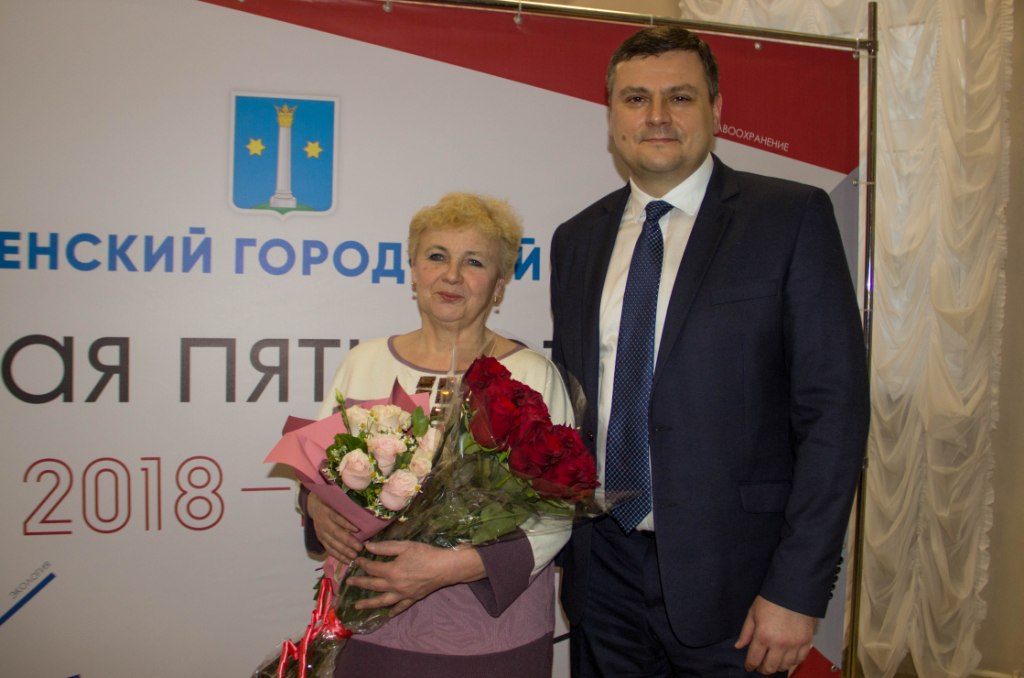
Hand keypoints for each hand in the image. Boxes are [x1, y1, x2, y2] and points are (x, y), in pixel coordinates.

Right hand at [306, 493, 362, 564]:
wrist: (314, 506)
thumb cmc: (332, 504)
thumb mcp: (337, 502)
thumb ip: (348, 508)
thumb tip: (366, 515)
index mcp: (329, 511)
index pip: (337, 517)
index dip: (346, 524)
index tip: (358, 529)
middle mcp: (324, 522)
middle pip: (336, 533)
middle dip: (348, 541)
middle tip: (359, 547)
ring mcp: (321, 532)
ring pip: (332, 543)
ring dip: (343, 551)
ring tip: (354, 556)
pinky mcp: (321, 540)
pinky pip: (329, 549)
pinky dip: (338, 556)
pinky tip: (347, 561)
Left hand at [346, 542, 484, 616]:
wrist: (445, 567)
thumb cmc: (425, 554)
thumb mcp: (405, 546)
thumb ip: (385, 547)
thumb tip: (368, 547)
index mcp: (391, 571)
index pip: (372, 568)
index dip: (363, 564)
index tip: (356, 560)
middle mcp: (394, 585)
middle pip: (373, 585)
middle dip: (360, 583)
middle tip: (349, 584)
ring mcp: (403, 594)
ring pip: (382, 601)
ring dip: (369, 604)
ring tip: (358, 606)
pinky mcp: (412, 598)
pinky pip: (400, 607)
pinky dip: (393, 611)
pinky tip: (387, 614)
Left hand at [735, 596, 816, 674]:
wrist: (793, 590)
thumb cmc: (772, 599)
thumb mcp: (753, 613)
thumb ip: (746, 632)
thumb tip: (738, 646)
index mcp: (763, 636)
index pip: (754, 659)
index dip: (750, 665)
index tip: (749, 666)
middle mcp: (779, 643)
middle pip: (770, 667)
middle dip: (763, 669)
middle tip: (760, 666)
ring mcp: (794, 644)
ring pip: (785, 666)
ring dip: (778, 666)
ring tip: (773, 661)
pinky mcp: (806, 641)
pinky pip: (800, 659)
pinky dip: (793, 661)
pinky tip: (787, 657)